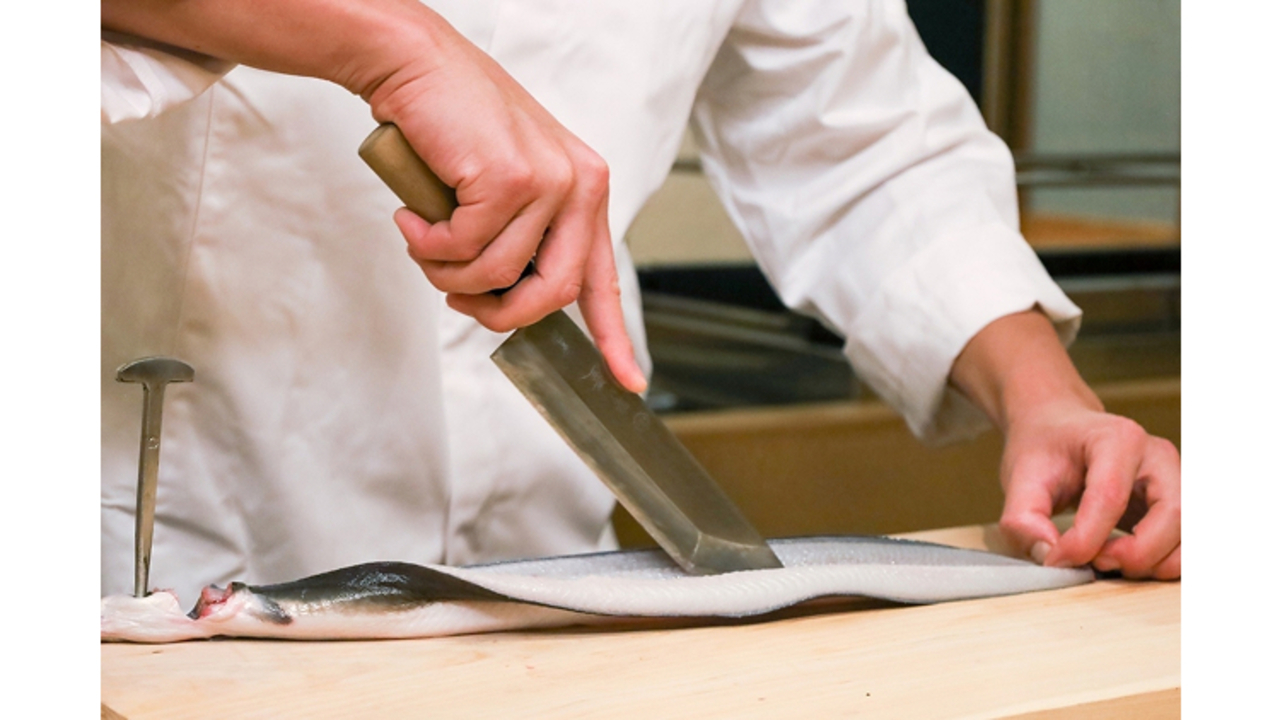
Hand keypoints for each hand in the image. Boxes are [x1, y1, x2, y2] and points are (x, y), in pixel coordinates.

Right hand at [101, 0, 646, 393]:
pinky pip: (465, 249)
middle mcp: (580, 185)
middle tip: (459, 298)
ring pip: (498, 275)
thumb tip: (507, 297)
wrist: (415, 65)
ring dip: (447, 273)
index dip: (614, 336)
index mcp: (586, 190)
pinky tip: (413, 219)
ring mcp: (549, 181)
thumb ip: (521, 235)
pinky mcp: (509, 179)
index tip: (629, 380)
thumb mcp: (504, 184)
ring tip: (424, 241)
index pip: (603, 277)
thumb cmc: (454, 126)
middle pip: (553, 294)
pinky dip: (429, 245)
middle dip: (500, 314)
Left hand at [998, 400, 1180, 578]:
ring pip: (1190, 534)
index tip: (1057, 559)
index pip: (1112, 496)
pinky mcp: (1180, 503)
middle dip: (1135, 554)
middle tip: (1094, 563)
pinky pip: (1188, 543)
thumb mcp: (1018, 478)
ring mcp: (1176, 478)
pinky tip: (1125, 560)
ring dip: (1155, 563)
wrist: (1060, 432)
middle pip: (1173, 514)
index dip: (1086, 539)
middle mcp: (1158, 455)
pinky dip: (1163, 563)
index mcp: (1117, 439)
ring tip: (1108, 561)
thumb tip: (1050, 557)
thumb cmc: (1044, 451)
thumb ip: (1023, 520)